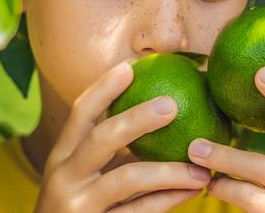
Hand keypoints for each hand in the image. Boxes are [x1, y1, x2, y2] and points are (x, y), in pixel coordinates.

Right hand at [35, 61, 210, 212]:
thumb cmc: (82, 208)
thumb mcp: (83, 177)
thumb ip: (112, 152)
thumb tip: (162, 112)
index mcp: (62, 157)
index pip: (80, 113)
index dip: (103, 88)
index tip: (130, 67)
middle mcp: (65, 177)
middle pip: (102, 138)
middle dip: (137, 118)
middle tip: (173, 105)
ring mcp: (80, 204)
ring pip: (128, 178)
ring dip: (170, 170)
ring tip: (202, 168)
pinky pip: (141, 211)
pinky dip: (169, 199)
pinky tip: (193, 191)